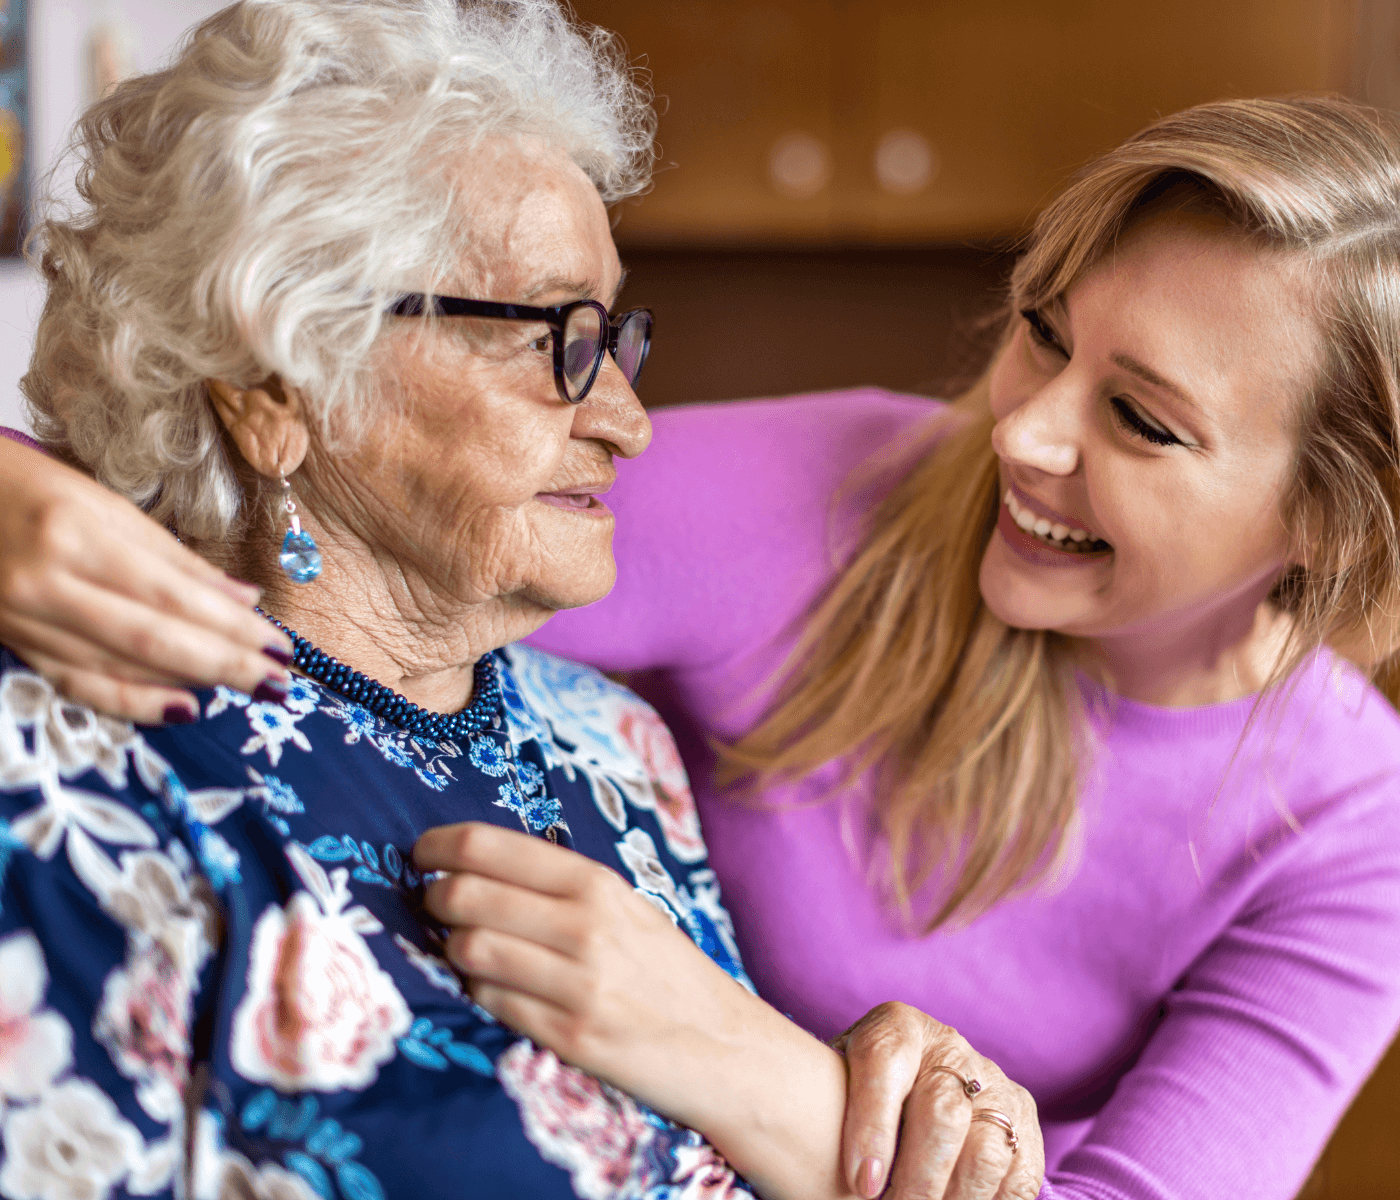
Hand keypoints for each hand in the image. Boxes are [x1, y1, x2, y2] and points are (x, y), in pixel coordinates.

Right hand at [0, 435, 291, 721]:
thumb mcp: (103, 504)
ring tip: (246, 686)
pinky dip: (134, 702)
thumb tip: (244, 598)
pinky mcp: (14, 645)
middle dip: (225, 663)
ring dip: (191, 681)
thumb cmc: (29, 489)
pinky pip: (80, 686)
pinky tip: (183, 709)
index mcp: (76, 536)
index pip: (173, 596)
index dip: (232, 627)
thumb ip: (175, 557)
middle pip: (154, 639)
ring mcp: (25, 621)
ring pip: (121, 667)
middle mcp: (48, 584)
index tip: (280, 645)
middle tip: (278, 680)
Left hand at [415, 820, 770, 1127]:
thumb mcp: (626, 909)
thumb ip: (561, 889)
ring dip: (454, 951)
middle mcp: (585, 926)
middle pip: (464, 896)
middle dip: (433, 900)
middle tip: (434, 906)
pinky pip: (490, 1004)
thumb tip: (475, 866)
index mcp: (596, 883)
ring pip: (468, 951)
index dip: (436, 846)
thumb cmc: (666, 972)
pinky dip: (482, 995)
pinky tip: (500, 992)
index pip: (486, 846)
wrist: (726, 1048)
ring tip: (468, 952)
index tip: (420, 855)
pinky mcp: (570, 1036)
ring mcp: (577, 983)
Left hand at [835, 1002, 1043, 1199]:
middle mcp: (949, 1047)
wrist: (911, 1074)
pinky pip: (1019, 1172)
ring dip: (957, 1198)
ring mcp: (993, 1081)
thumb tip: (831, 1172)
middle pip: (943, 1112)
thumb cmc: (856, 1093)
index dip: (873, 1127)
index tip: (863, 1183)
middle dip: (918, 1178)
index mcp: (896, 1028)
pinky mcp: (1023, 1118)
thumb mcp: (837, 1084)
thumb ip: (833, 1110)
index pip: (884, 1063)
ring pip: (987, 1148)